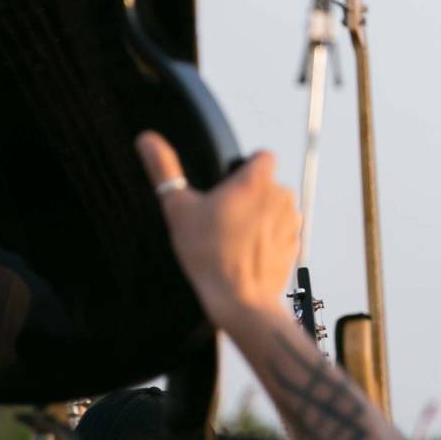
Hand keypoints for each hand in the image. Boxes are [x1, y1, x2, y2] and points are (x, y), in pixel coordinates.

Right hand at [136, 132, 299, 329]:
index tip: (228, 184)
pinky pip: (281, 231)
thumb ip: (164, 169)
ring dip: (260, 216)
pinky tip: (246, 253)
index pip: (262, 155)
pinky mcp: (294, 245)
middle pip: (267, 184)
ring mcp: (291, 222)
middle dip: (249, 195)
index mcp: (256, 182)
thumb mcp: (178, 209)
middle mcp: (281, 197)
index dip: (246, 165)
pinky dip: (268, 238)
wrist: (240, 300)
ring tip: (234, 238)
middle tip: (223, 217)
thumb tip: (146, 139)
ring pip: (275, 207)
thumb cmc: (209, 255)